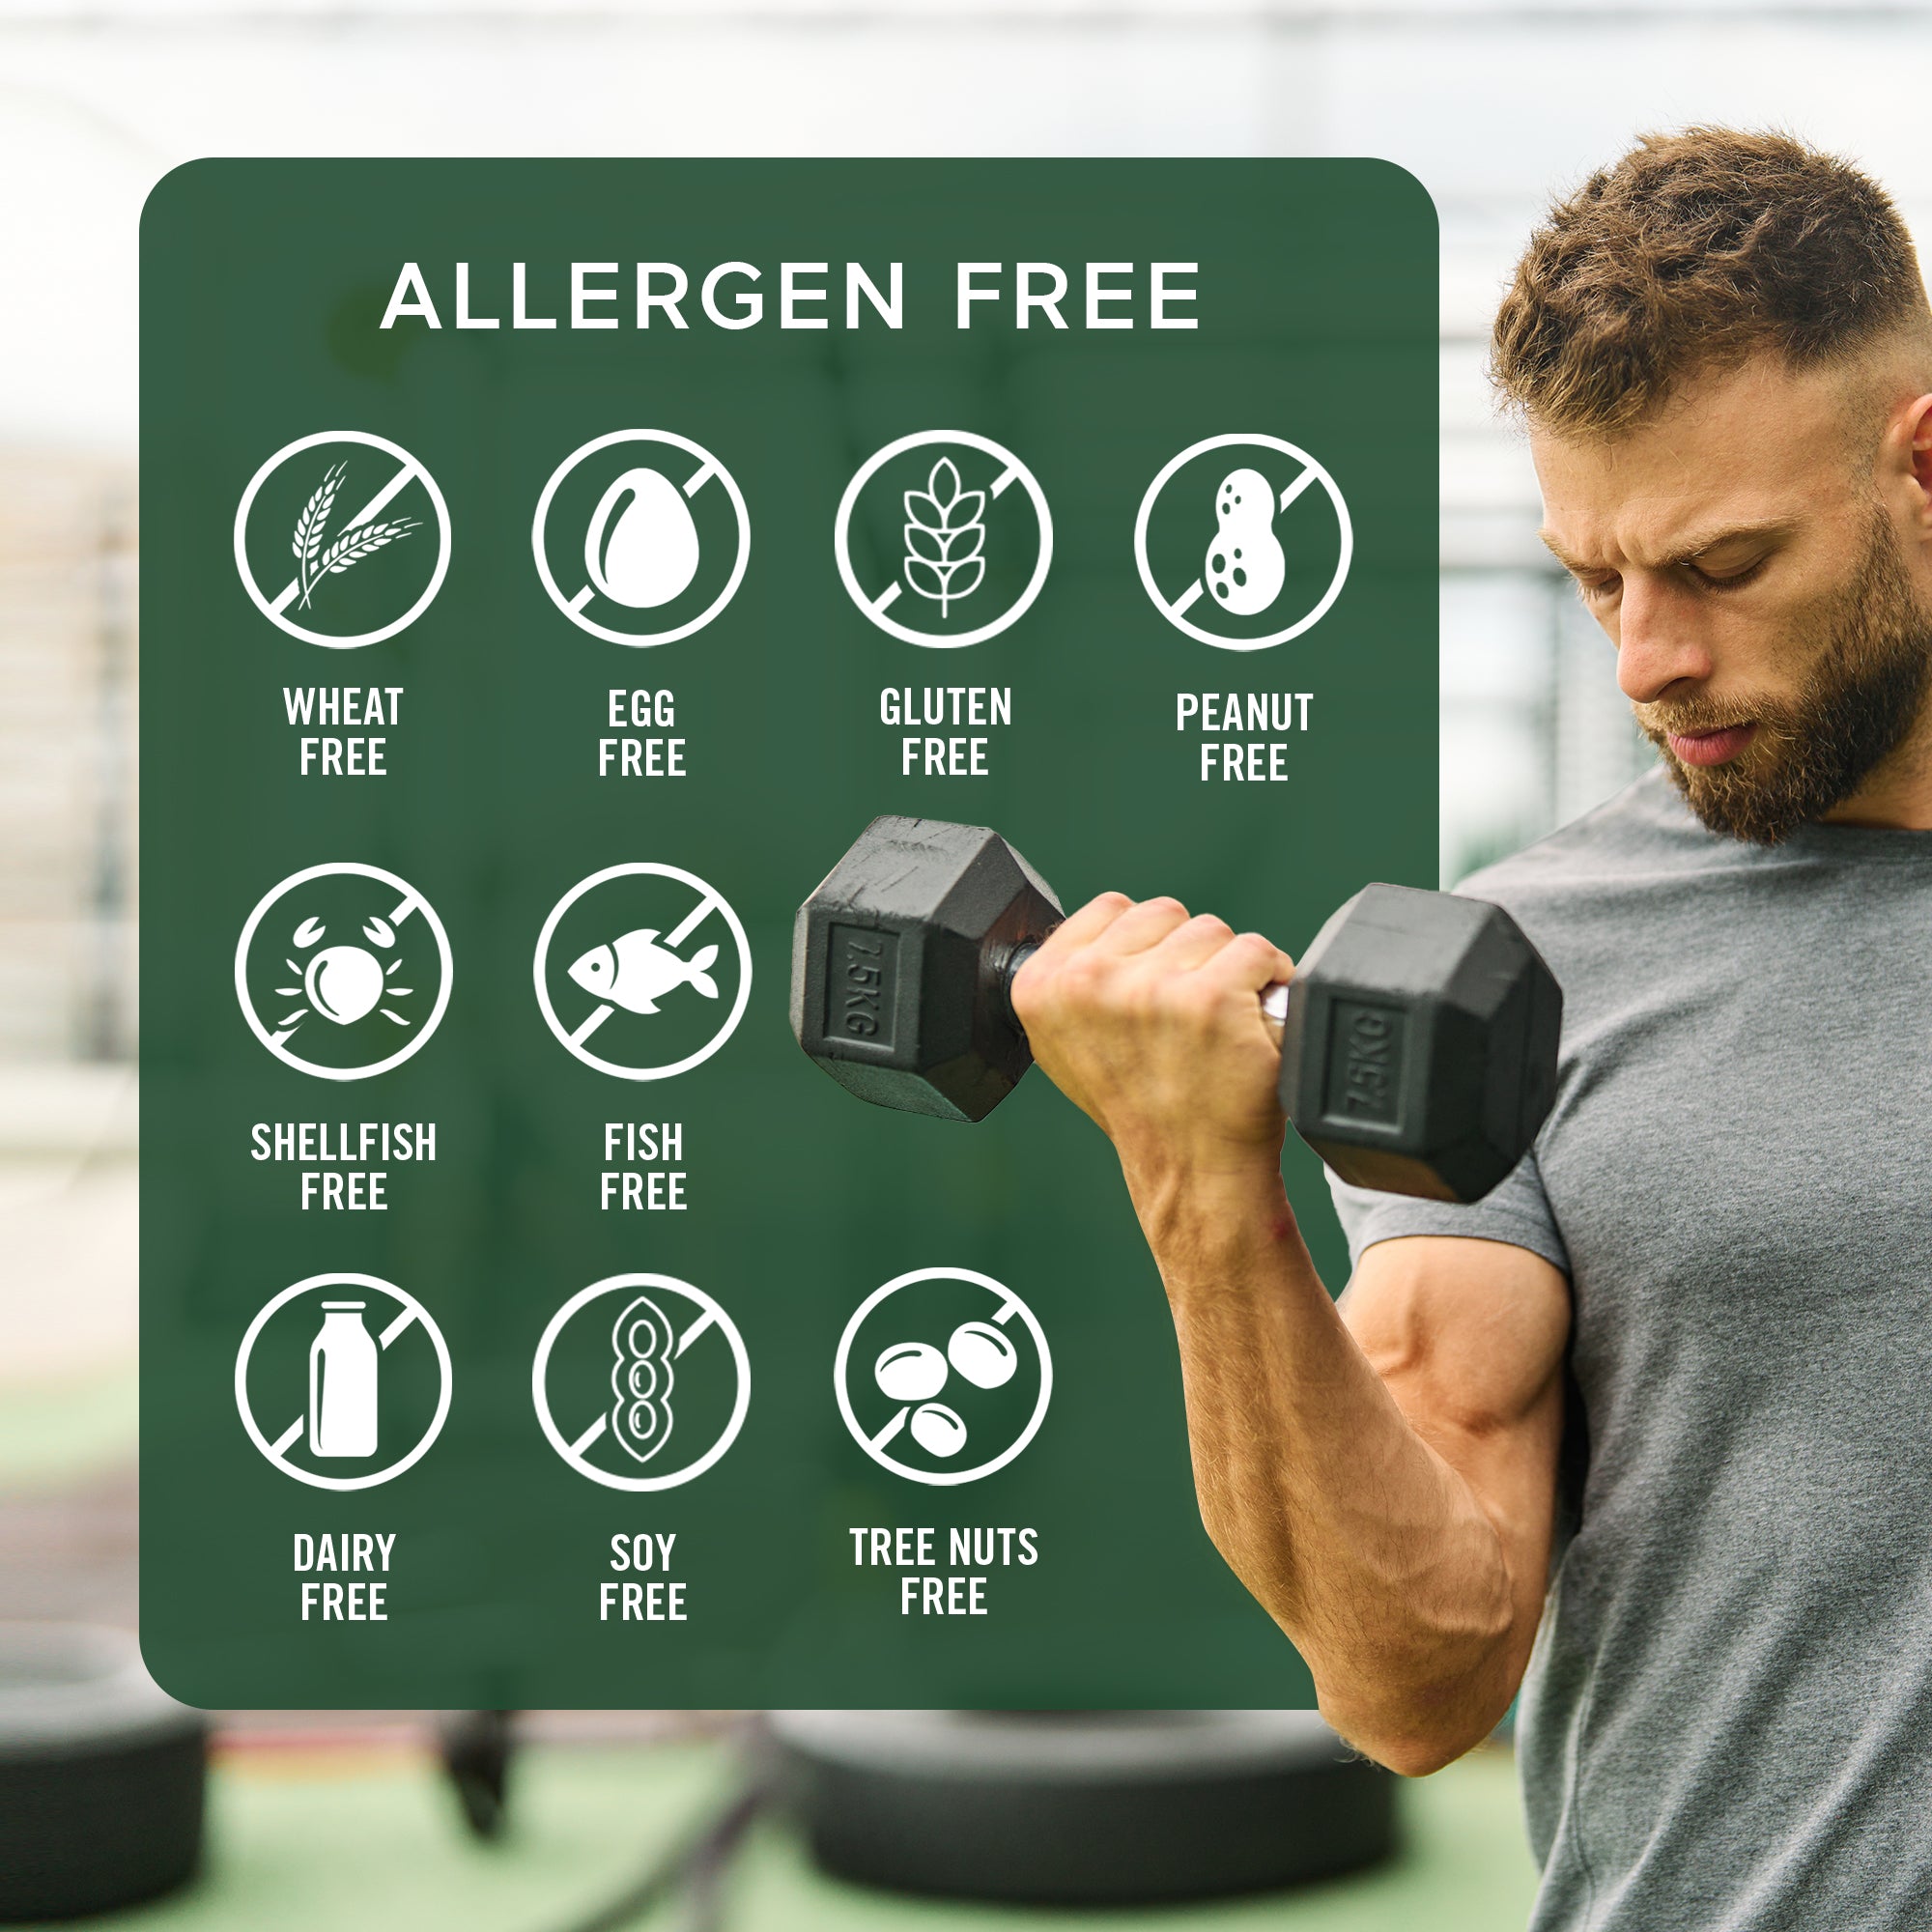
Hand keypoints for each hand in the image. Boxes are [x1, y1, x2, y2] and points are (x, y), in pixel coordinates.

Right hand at [1009, 892, 1294, 1181]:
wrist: (1189, 1167)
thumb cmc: (1139, 1104)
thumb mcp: (1068, 1041)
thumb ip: (1074, 978)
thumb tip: (1101, 933)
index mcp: (1042, 984)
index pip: (1111, 909)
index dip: (1143, 947)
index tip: (1149, 993)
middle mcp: (1088, 982)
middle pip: (1165, 913)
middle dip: (1184, 956)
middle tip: (1181, 1018)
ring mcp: (1151, 989)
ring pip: (1213, 931)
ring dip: (1226, 970)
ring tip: (1212, 1026)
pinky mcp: (1211, 999)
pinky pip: (1258, 952)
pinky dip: (1269, 982)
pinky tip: (1248, 1024)